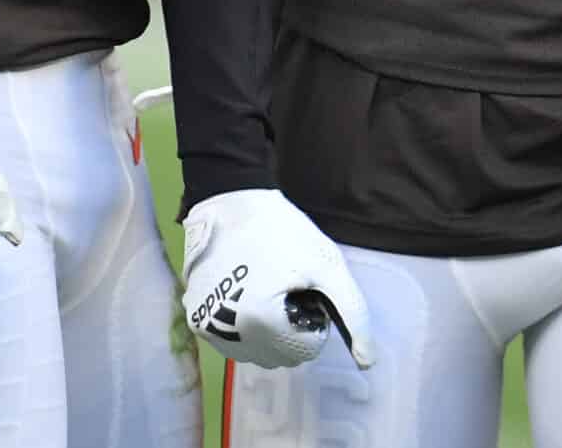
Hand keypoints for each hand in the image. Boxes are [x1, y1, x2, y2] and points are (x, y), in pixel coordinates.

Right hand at [181, 189, 373, 369]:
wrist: (229, 200)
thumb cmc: (283, 231)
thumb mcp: (328, 267)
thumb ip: (353, 315)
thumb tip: (367, 361)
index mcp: (261, 323)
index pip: (306, 351)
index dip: (314, 318)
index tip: (304, 288)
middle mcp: (227, 335)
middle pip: (281, 357)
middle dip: (292, 328)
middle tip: (287, 287)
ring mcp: (206, 329)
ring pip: (256, 353)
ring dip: (269, 331)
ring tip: (266, 287)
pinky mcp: (194, 318)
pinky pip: (232, 341)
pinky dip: (245, 326)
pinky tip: (246, 290)